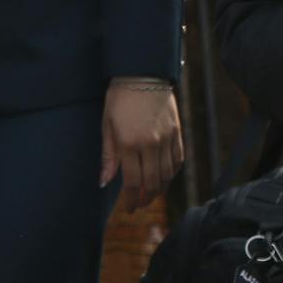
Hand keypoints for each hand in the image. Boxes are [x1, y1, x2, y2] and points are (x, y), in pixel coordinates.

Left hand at [101, 79, 184, 209]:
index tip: (128, 208)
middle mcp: (150, 144)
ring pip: (167, 174)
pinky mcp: (177, 132)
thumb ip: (108, 157)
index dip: (131, 199)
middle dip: (145, 198)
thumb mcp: (107, 126)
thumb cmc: (119, 99)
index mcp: (129, 144)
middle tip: (139, 205)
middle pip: (152, 182)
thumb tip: (104, 182)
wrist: (143, 74)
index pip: (133, 182)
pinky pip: (178, 160)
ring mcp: (166, 139)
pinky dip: (172, 173)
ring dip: (159, 189)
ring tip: (151, 194)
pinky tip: (165, 177)